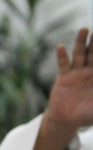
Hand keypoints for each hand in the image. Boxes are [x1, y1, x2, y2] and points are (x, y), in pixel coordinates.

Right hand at [31, 27, 92, 149]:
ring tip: (85, 29)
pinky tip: (61, 47)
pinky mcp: (63, 77)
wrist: (66, 121)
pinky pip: (63, 64)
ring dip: (82, 41)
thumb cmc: (87, 115)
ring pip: (80, 54)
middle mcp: (90, 71)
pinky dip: (61, 56)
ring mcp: (76, 72)